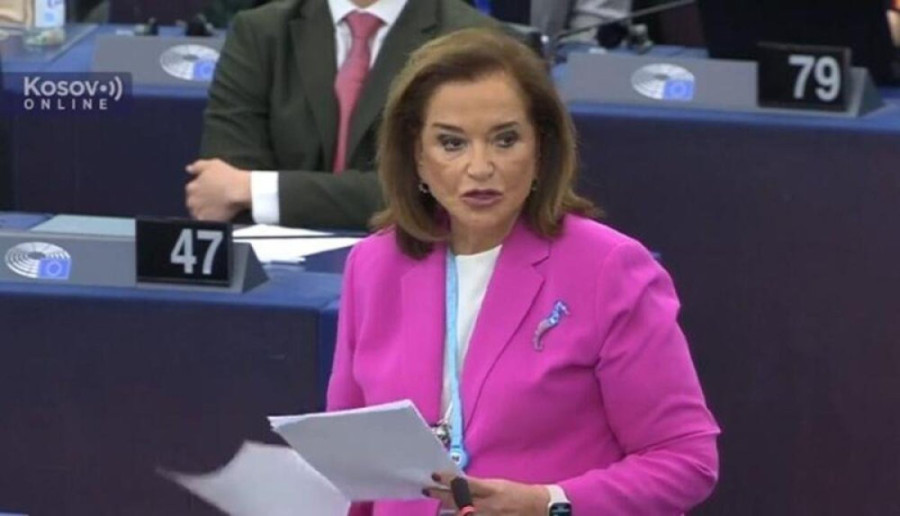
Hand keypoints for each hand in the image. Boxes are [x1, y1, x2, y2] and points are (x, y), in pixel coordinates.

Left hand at [185, 159, 250, 220]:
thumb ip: (198, 166)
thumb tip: (189, 169)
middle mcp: (192, 200)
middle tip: (214, 200)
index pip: (191, 190)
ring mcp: (199, 211)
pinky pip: (204, 222)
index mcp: (192, 187)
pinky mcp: (206, 221)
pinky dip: (208, 220)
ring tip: (216, 208)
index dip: (201, 190)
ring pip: (197, 213)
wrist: (240, 191)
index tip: (210, 190)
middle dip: (200, 201)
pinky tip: (217, 216)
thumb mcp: (212, 164)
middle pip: (193, 202)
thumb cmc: (228, 176)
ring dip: (203, 211)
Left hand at [424, 473, 549, 515]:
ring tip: (439, 505)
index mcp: (491, 490)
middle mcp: (488, 506)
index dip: (448, 480)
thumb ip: (479, 487)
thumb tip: (460, 485)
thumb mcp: (498, 485)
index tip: (435, 475)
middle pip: (459, 501)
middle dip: (441, 496)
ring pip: (463, 515)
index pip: (465, 484)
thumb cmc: (518, 493)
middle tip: (428, 490)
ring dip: (449, 510)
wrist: (540, 508)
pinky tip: (455, 514)